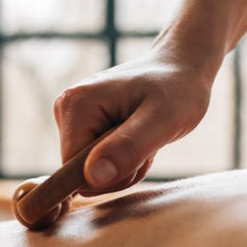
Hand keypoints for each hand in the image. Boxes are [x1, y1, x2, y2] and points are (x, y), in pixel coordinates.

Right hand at [53, 44, 218, 195]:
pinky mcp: (83, 125)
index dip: (110, 175)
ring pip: (92, 171)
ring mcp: (72, 117)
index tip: (142, 150)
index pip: (75, 170)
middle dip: (120, 170)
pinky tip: (138, 137)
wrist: (181, 68)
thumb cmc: (178, 89)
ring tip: (146, 137)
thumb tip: (92, 178)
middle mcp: (65, 109)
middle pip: (83, 173)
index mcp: (75, 106)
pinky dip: (123, 160)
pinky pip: (98, 163)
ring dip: (125, 165)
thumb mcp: (162, 120)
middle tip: (149, 142)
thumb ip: (128, 148)